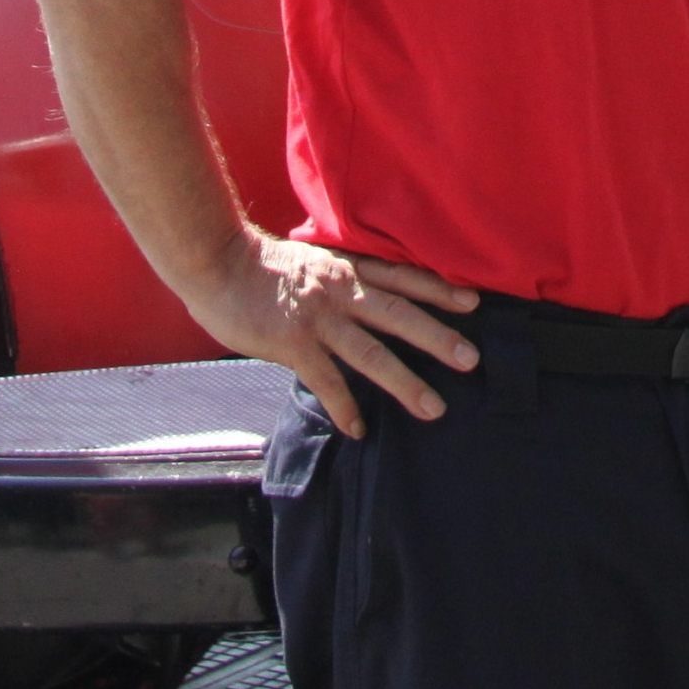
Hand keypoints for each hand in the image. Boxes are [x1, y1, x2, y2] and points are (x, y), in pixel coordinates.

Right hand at [180, 229, 478, 437]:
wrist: (215, 261)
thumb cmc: (258, 264)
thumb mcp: (310, 259)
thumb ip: (338, 276)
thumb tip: (361, 296)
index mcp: (346, 268)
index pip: (402, 277)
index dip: (438, 290)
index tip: (472, 303)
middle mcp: (340, 290)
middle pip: (399, 315)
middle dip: (438, 337)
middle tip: (471, 359)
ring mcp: (318, 317)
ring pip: (372, 353)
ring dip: (406, 382)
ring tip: (434, 408)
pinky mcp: (293, 342)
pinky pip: (327, 381)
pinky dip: (345, 407)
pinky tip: (359, 429)